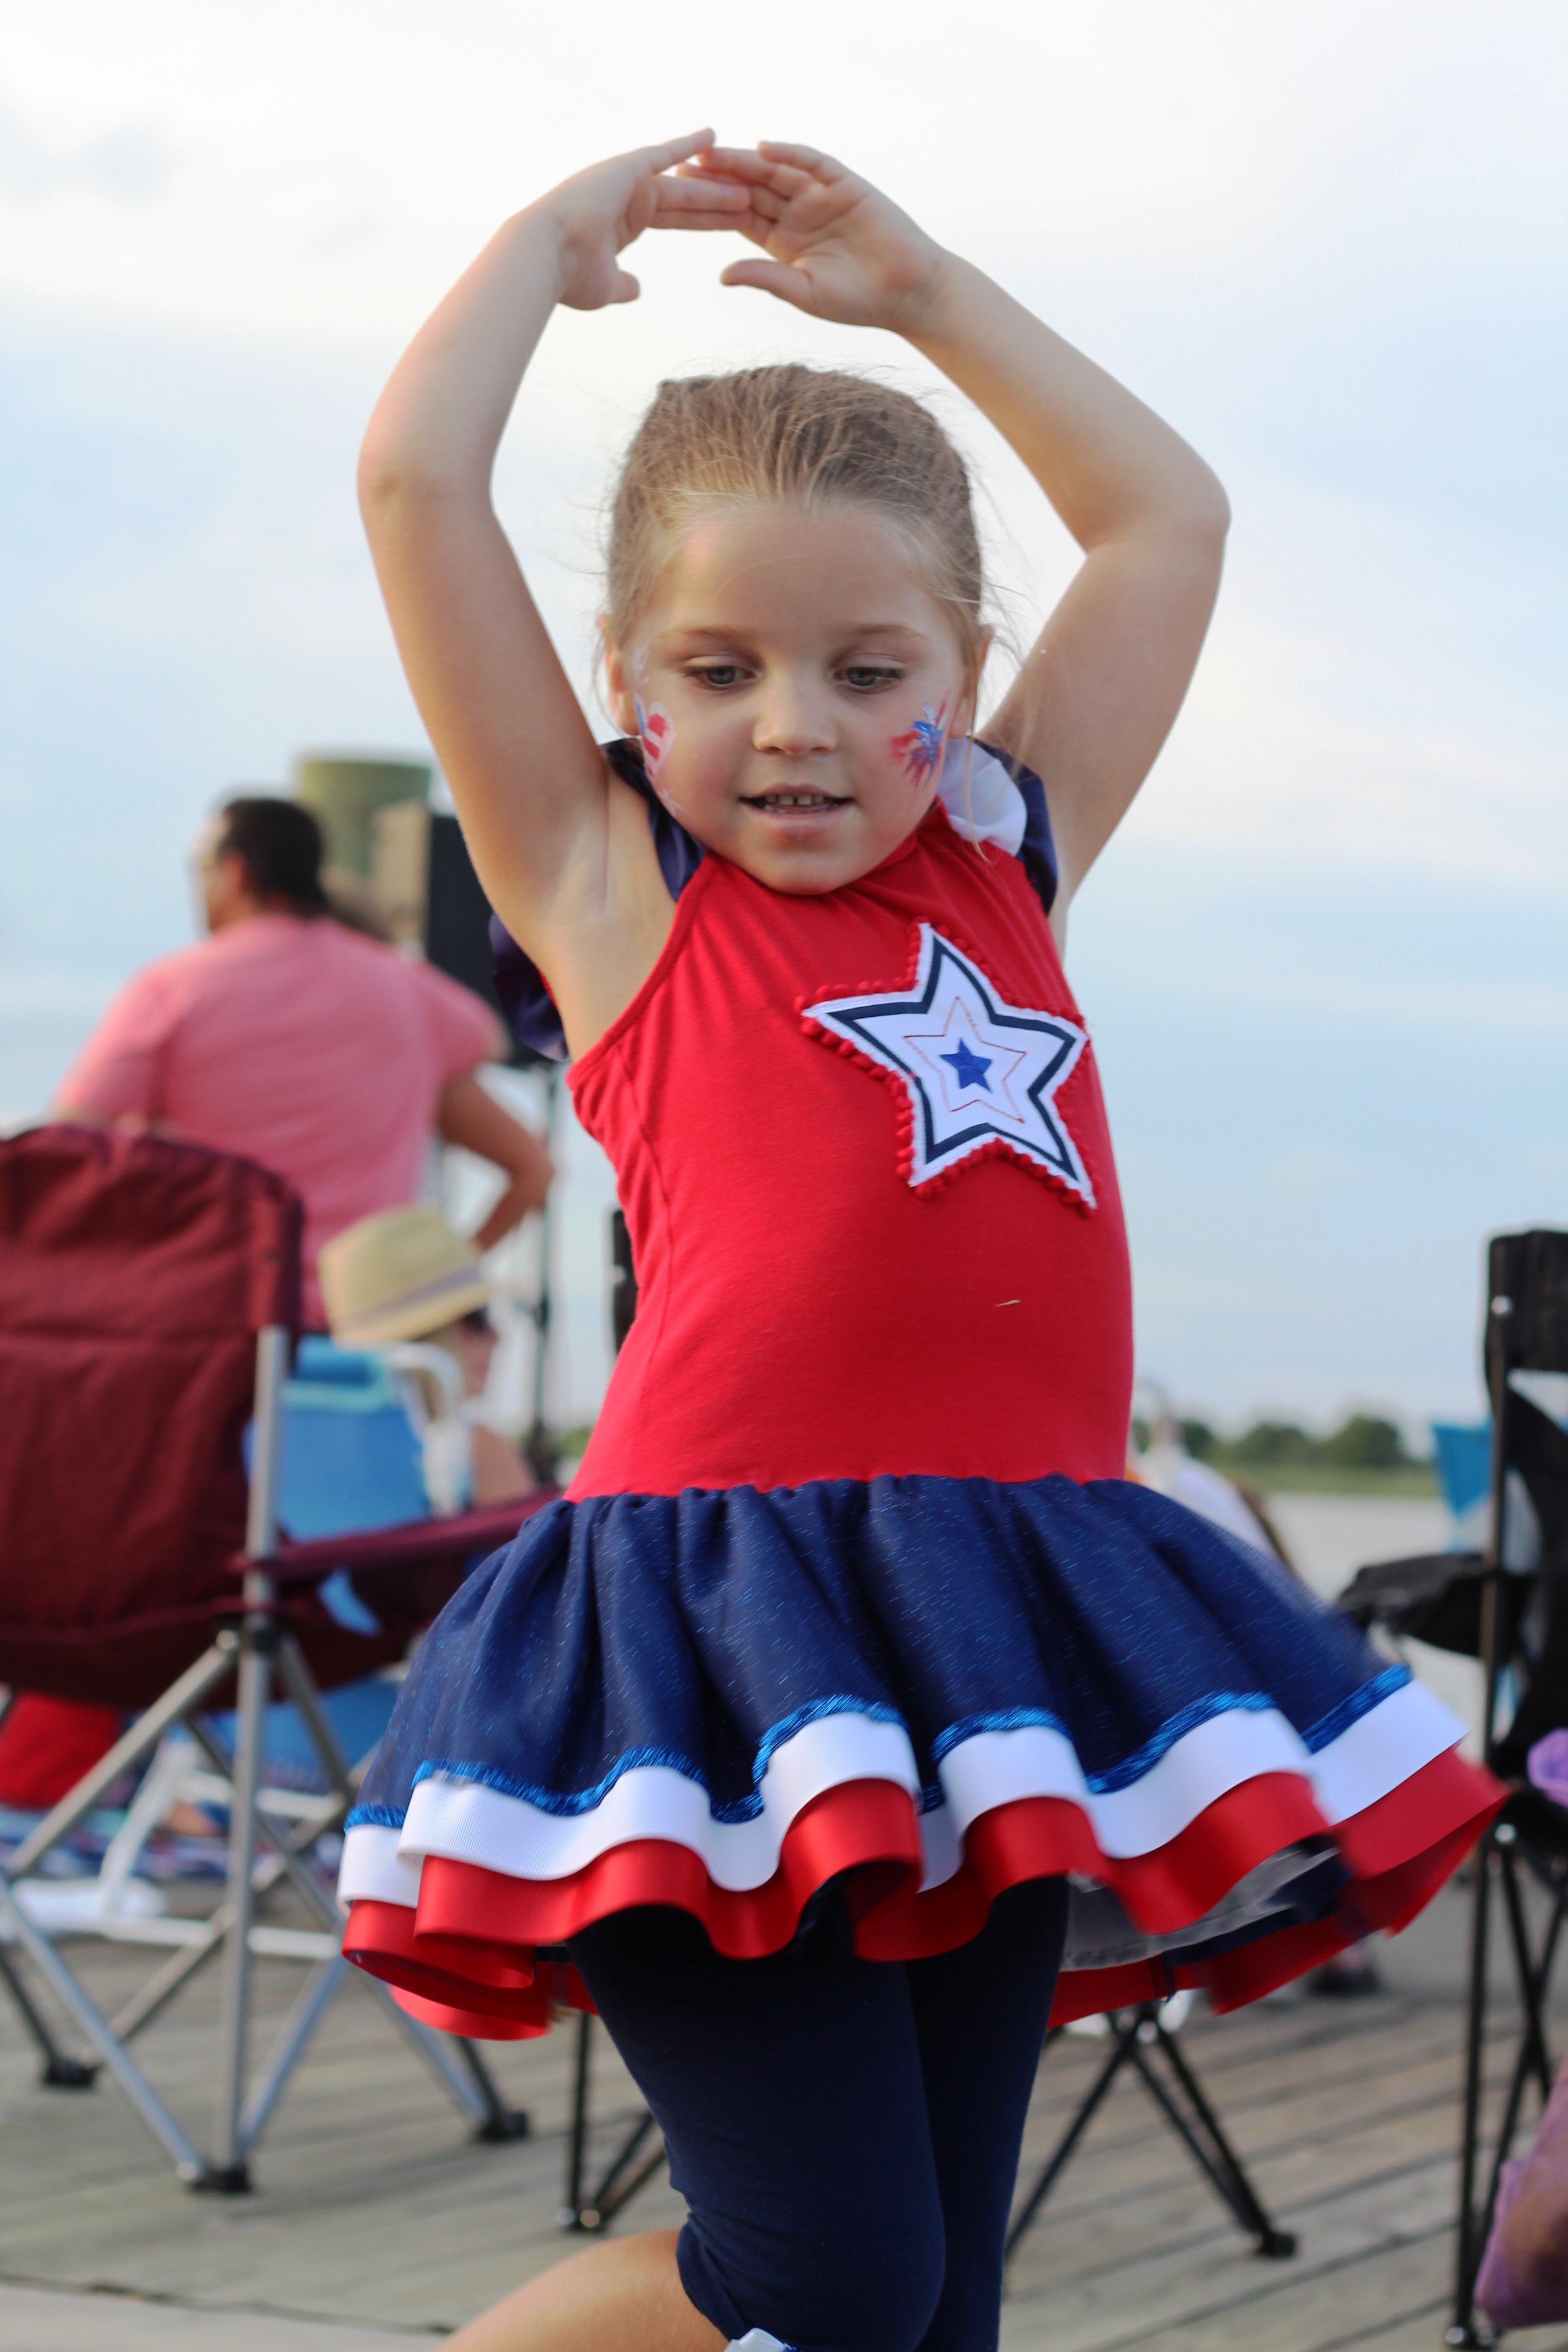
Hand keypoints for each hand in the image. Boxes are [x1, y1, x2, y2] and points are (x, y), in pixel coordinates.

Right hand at [532, 132, 749, 310]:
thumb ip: (623, 285)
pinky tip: (714, 135)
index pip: (676, 220)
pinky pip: (665, 153)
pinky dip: (688, 143)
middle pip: (686, 199)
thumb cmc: (569, 276)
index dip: (704, 221)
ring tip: (748, 183)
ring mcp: (628, 179)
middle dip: (718, 201)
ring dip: (714, 183)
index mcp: (624, 223)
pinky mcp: (628, 168)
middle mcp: (628, 196)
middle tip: (751, 200)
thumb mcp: (605, 286)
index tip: (732, 223)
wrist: (546, 255)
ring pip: (683, 182)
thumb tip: (636, 289)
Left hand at [676, 143, 950, 332]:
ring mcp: (819, 195)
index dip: (711, 206)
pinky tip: (765, 148)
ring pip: (775, 171)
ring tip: (713, 152)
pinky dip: (790, 153)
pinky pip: (813, 163)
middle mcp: (796, 212)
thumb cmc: (856, 301)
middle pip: (751, 187)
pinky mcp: (844, 184)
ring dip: (745, 160)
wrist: (907, 292)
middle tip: (682, 165)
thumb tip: (722, 275)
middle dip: (719, 176)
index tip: (676, 196)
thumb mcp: (803, 293)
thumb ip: (765, 278)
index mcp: (781, 240)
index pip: (739, 215)